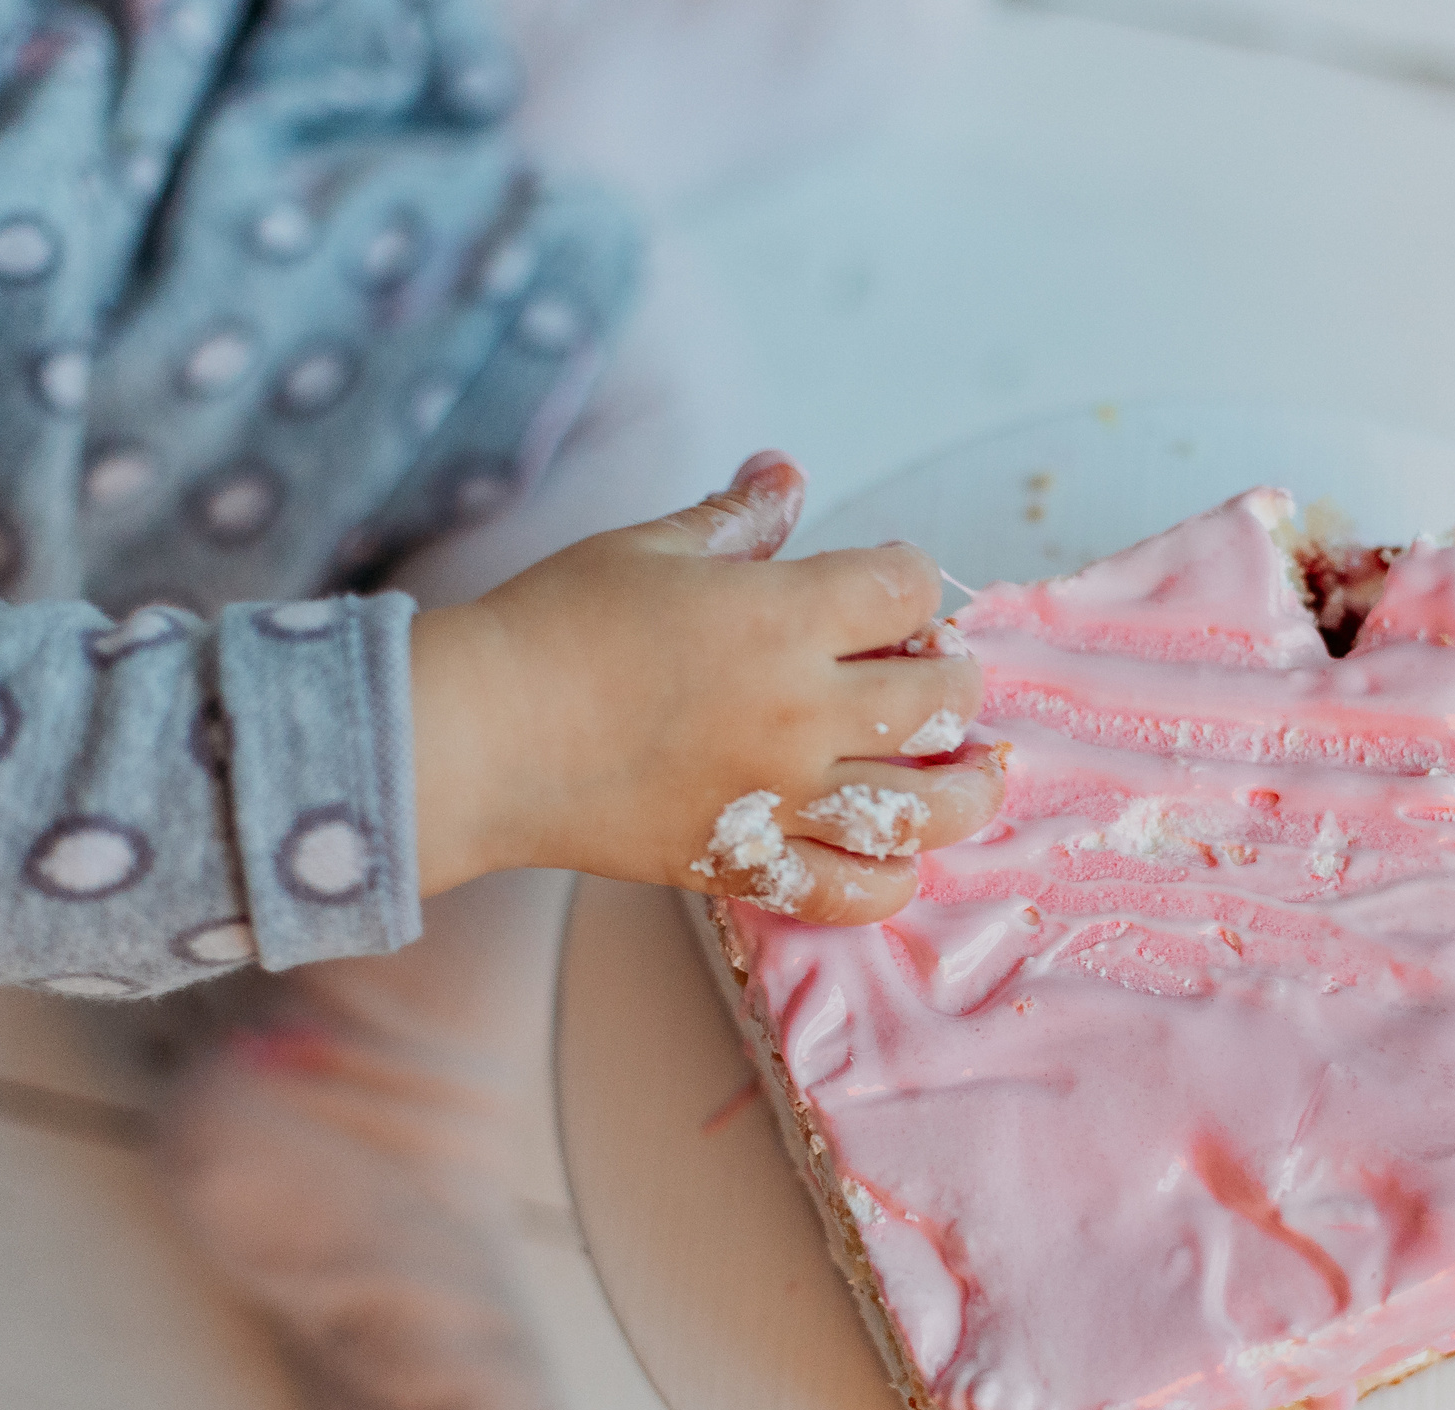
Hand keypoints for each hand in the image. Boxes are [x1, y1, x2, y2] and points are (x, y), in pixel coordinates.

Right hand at [410, 452, 1003, 921]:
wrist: (479, 737)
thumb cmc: (554, 627)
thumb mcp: (650, 548)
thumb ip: (735, 517)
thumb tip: (787, 472)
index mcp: (783, 616)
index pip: (908, 589)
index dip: (911, 580)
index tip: (890, 591)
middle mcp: (801, 710)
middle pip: (942, 697)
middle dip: (955, 677)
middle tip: (937, 676)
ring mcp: (780, 796)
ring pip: (923, 808)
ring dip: (967, 789)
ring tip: (974, 774)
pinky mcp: (746, 863)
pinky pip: (851, 891)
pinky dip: (892, 881)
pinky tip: (901, 857)